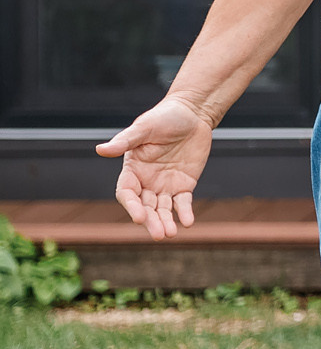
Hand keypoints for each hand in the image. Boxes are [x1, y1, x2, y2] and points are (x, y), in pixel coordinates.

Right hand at [96, 97, 215, 239]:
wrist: (192, 114)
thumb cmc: (163, 118)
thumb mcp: (144, 128)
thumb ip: (124, 142)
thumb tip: (100, 150)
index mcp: (132, 169)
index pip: (126, 193)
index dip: (131, 205)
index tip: (139, 217)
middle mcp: (146, 181)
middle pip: (145, 206)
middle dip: (151, 221)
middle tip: (159, 234)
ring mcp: (165, 185)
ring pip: (162, 209)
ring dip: (166, 222)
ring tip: (171, 234)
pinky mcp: (184, 185)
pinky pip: (183, 203)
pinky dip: (185, 212)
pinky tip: (188, 222)